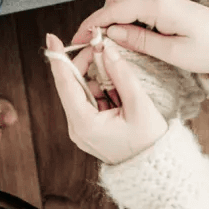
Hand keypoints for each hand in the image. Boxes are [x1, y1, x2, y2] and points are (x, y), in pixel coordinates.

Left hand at [46, 33, 167, 164]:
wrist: (156, 170)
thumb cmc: (149, 142)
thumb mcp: (139, 105)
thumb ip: (121, 75)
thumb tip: (106, 50)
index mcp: (84, 124)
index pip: (65, 85)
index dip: (59, 59)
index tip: (52, 38)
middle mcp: (77, 127)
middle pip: (73, 85)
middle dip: (87, 65)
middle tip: (103, 48)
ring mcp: (82, 129)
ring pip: (83, 91)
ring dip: (100, 79)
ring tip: (122, 86)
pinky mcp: (89, 128)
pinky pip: (91, 101)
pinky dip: (103, 91)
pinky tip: (119, 95)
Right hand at [72, 0, 208, 75]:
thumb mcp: (174, 52)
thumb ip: (140, 41)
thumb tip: (111, 34)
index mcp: (158, 7)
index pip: (114, 10)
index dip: (92, 24)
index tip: (78, 40)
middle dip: (99, 19)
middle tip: (90, 45)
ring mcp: (162, 1)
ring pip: (124, 2)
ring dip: (110, 19)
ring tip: (104, 45)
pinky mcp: (165, 8)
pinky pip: (135, 8)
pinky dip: (123, 20)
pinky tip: (122, 39)